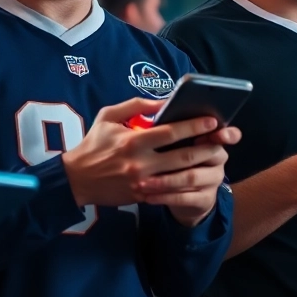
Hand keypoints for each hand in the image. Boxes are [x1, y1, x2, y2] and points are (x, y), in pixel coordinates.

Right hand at [62, 96, 220, 207]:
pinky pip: (170, 189)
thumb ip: (135, 105)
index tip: (212, 121)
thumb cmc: (93, 144)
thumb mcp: (108, 117)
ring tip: (216, 156)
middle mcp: (140, 163)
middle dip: (206, 147)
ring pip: (181, 175)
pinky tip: (200, 175)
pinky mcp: (142, 195)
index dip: (194, 126)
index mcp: (133, 140)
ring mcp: (142, 182)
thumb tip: (163, 100)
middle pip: (183, 156)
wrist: (74, 180)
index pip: (171, 132)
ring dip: (201, 165)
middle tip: (222, 140)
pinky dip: (186, 182)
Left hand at [144, 125, 242, 226]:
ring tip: (143, 182)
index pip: (230, 134)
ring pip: (192, 177)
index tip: (212, 124)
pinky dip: (165, 197)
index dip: (226, 132)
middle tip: (160, 154)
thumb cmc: (177, 159)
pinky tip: (148, 197)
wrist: (185, 194)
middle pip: (207, 153)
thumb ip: (174, 126)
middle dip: (185, 153)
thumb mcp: (178, 142)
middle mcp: (218, 160)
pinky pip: (185, 199)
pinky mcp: (205, 199)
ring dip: (166, 180)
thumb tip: (162, 107)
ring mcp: (213, 180)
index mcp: (215, 141)